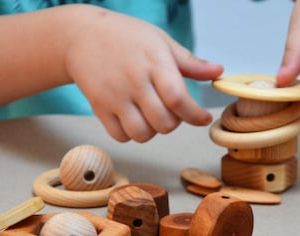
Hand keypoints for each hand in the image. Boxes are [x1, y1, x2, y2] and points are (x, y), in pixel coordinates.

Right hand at [65, 7, 222, 141]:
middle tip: (171, 111)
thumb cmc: (126, 37)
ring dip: (152, 131)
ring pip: (142, 134)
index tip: (202, 118)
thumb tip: (218, 71)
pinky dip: (131, 134)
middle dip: (173, 123)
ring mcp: (114, 96)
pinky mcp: (99, 107)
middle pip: (164, 123)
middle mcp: (134, 81)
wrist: (81, 35)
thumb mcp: (160, 41)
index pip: (178, 99)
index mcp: (154, 62)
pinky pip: (121, 136)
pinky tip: (133, 119)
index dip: (195, 115)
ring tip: (151, 115)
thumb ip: (190, 62)